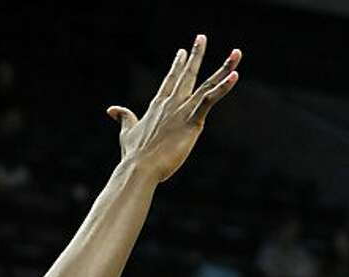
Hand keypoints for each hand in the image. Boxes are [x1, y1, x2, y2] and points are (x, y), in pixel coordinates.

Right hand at [110, 35, 240, 183]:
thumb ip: (123, 118)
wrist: (139, 167)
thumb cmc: (133, 154)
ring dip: (224, 68)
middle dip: (196, 55)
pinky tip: (235, 75)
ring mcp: (182, 110)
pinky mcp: (192, 121)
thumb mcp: (126, 133)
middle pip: (187, 74)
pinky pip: (210, 99)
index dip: (177, 65)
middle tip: (202, 37)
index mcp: (158, 106)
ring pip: (207, 84)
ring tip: (236, 53)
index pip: (170, 80)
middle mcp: (171, 103)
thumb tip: (111, 109)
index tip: (183, 51)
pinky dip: (223, 87)